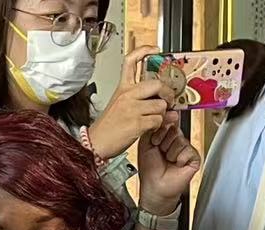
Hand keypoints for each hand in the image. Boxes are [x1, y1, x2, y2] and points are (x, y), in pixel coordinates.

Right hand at [85, 44, 169, 161]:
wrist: (96, 143)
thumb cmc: (108, 127)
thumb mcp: (119, 106)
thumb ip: (142, 101)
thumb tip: (164, 103)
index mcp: (122, 88)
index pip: (131, 61)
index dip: (144, 51)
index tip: (155, 50)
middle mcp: (127, 95)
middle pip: (157, 84)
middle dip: (168, 94)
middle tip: (168, 101)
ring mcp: (132, 109)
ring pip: (161, 105)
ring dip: (162, 115)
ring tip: (154, 120)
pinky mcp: (136, 123)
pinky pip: (158, 120)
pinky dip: (157, 126)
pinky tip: (150, 128)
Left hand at [136, 114, 200, 213]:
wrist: (155, 187)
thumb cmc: (150, 168)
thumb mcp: (145, 143)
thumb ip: (152, 127)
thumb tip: (163, 115)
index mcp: (166, 134)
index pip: (168, 121)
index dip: (160, 130)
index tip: (155, 141)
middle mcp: (177, 139)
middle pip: (174, 129)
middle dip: (164, 142)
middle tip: (160, 153)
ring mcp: (186, 148)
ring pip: (180, 140)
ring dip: (170, 153)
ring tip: (167, 160)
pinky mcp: (194, 157)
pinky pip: (188, 150)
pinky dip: (178, 159)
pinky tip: (175, 165)